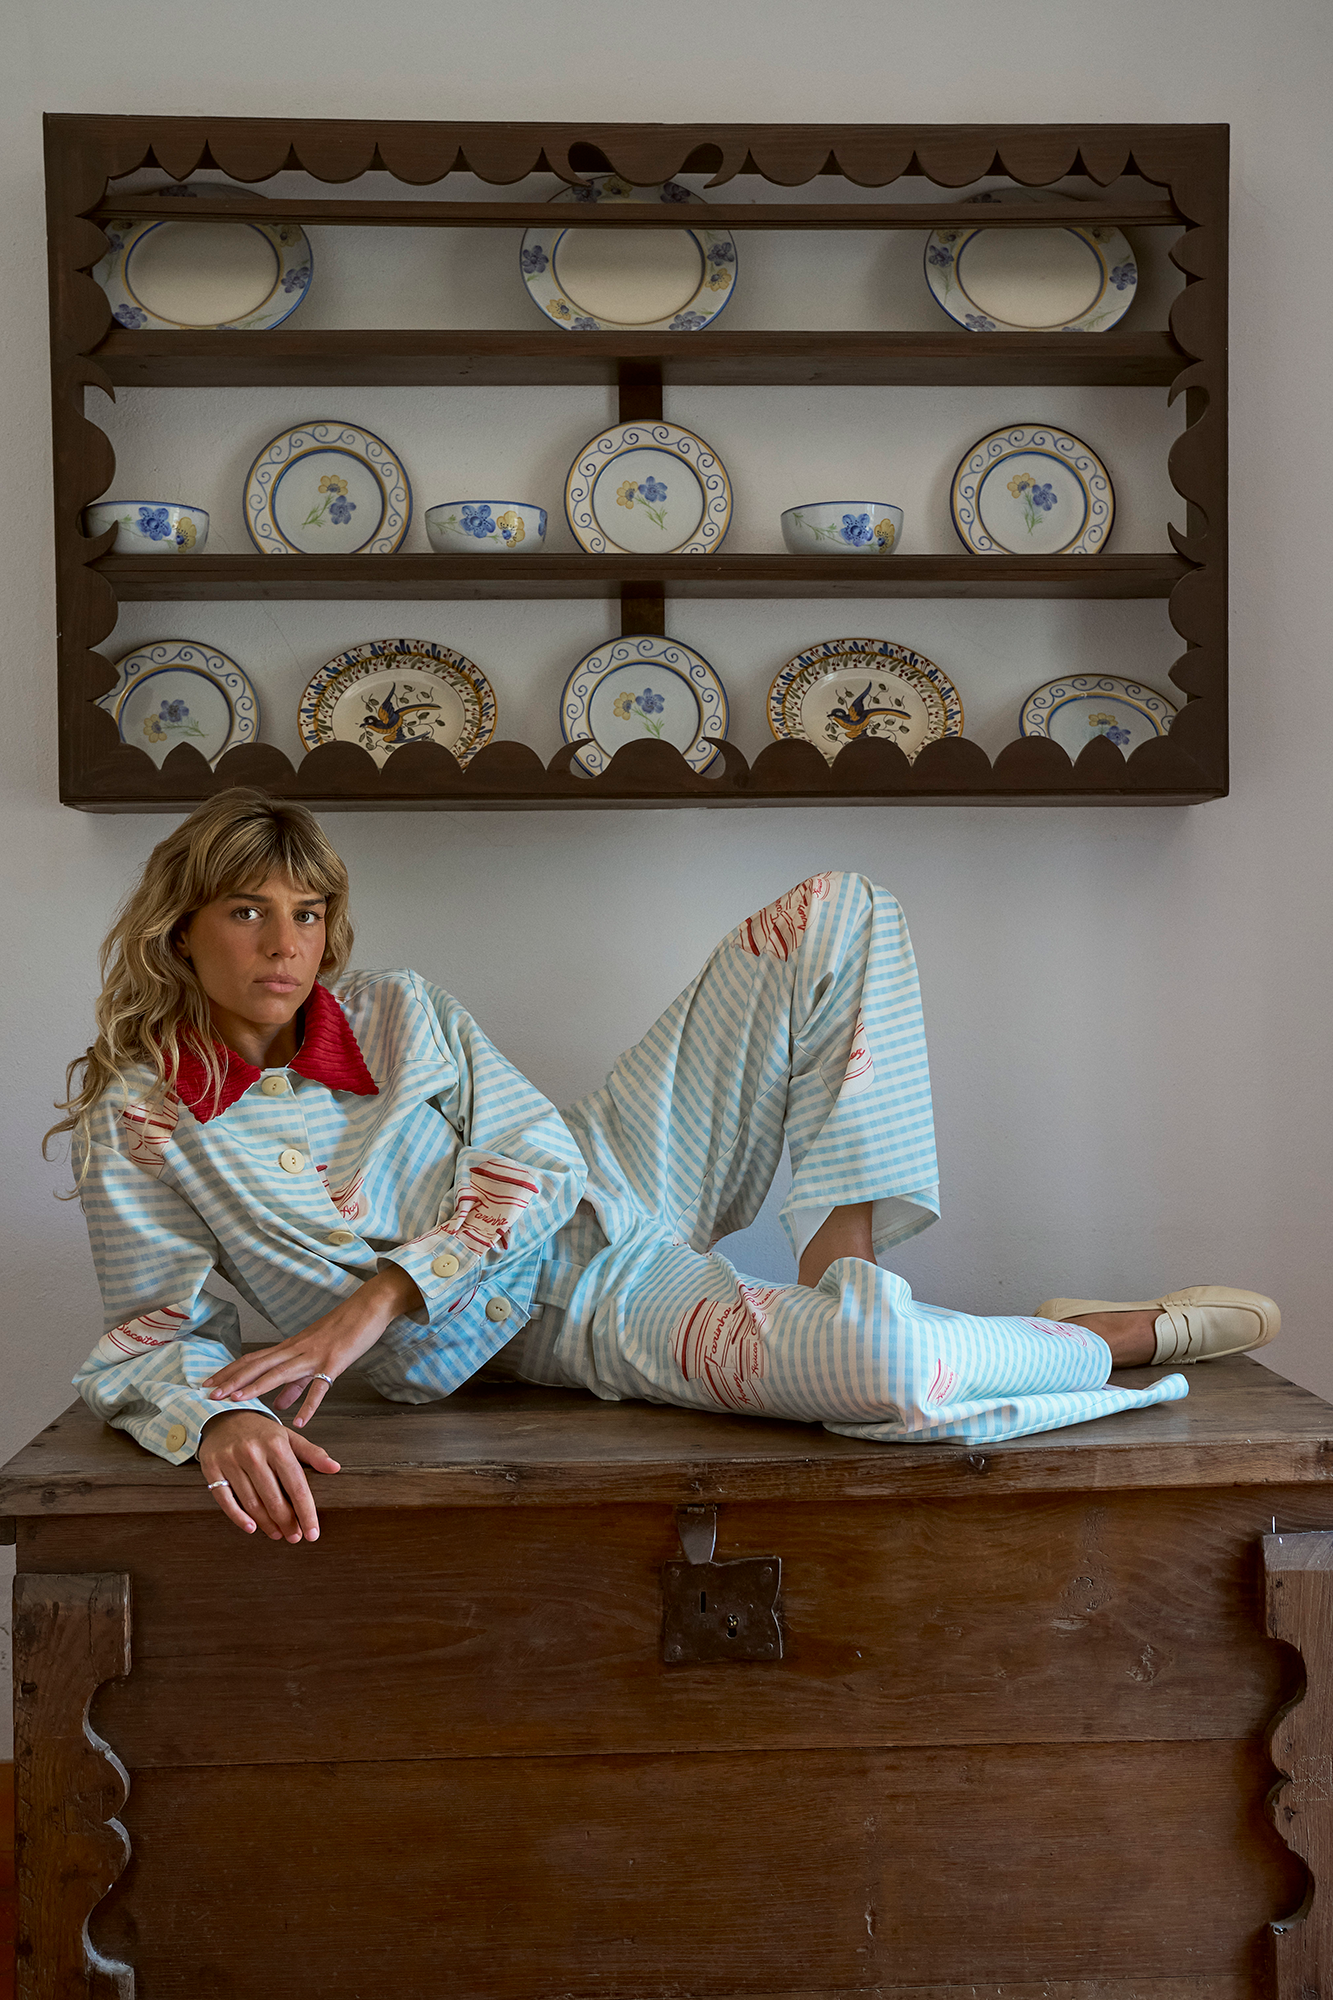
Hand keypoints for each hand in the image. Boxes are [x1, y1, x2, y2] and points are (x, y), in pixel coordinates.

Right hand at [199, 1409, 340, 1541]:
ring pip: (251, 1502)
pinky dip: (239, 1517)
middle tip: (294, 1537)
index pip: (296, 1486)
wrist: (224, 1416)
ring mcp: (231, 1460)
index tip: (313, 1533)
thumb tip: (335, 1468)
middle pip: (273, 1498)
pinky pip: (225, 1500)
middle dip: (287, 1522)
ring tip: (278, 1534)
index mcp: (277, 1445)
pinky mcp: (212, 1468)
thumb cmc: (261, 1432)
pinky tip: (252, 1528)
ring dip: (266, 1523)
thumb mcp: (288, 1437)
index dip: (306, 1512)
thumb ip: (312, 1453)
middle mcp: (253, 1453)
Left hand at [202, 1264, 424, 1428]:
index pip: (252, 1360)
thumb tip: (278, 1405)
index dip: (229, 1373)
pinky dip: (309, 1404)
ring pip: (279, 1372)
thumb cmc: (342, 1329)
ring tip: (235, 1401)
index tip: (207, 1384)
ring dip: (256, 1387)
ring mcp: (314, 1355)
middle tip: (208, 1395)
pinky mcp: (335, 1362)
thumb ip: (295, 1385)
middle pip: (257, 1365)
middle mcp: (296, 1350)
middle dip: (232, 1381)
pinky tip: (298, 1421)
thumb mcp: (314, 1356)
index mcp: (289, 1348)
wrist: (368, 1308)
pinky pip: (320, 1385)